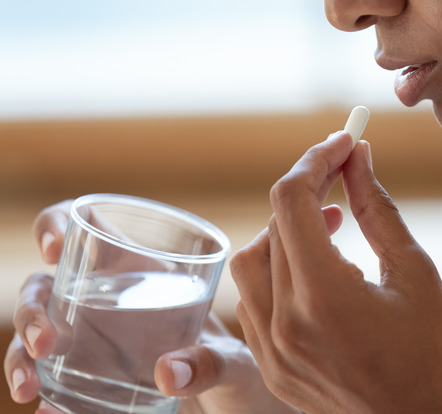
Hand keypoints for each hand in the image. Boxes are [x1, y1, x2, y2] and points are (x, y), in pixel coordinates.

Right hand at [4, 201, 298, 413]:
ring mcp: (92, 339)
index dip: (57, 225)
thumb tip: (168, 374)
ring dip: (20, 356)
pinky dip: (44, 397)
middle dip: (32, 310)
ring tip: (30, 388)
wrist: (240, 401)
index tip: (55, 249)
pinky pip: (53, 382)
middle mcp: (107, 299)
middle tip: (44, 344)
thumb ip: (210, 362)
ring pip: (36, 334)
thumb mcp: (233, 361)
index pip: (86, 228)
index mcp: (141, 270)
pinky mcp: (90, 377)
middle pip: (46, 287)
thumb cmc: (239, 363)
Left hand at [230, 132, 441, 412]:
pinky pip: (256, 303)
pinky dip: (279, 272)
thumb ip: (377, 208)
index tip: (344, 142)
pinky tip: (317, 269)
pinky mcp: (275, 369)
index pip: (293, 202)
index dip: (316, 160)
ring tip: (329, 222)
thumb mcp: (416, 272)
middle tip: (343, 172)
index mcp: (324, 297)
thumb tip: (358, 157)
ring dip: (284, 231)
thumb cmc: (441, 359)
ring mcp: (274, 353)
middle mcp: (285, 326)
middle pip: (271, 228)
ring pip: (252, 265)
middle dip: (306, 189)